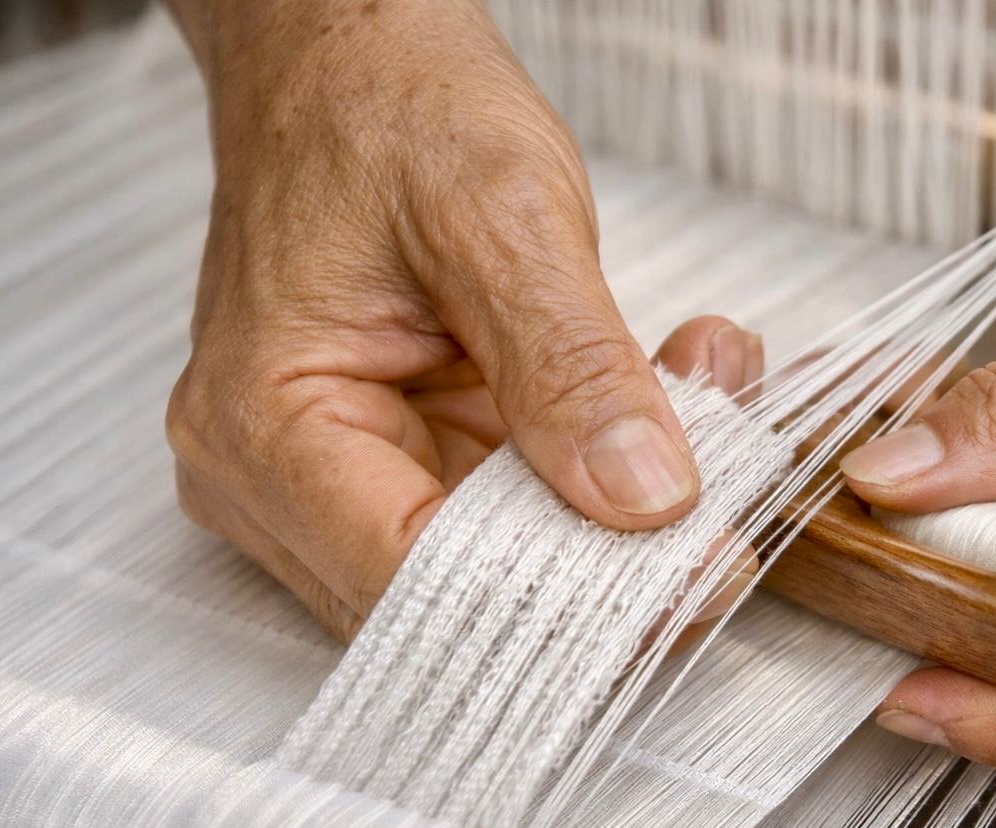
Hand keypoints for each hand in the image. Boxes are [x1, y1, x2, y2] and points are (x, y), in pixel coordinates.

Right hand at [162, 0, 762, 638]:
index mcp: (265, 427)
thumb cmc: (384, 105)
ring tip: (709, 406)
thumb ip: (572, 365)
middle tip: (730, 507)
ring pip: (508, 566)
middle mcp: (282, 479)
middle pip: (460, 600)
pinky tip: (674, 394)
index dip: (564, 599)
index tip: (694, 568)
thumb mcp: (499, 216)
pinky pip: (521, 511)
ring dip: (625, 509)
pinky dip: (607, 467)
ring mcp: (345, 479)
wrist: (352, 59)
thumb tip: (643, 500)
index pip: (413, 584)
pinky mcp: (410, 460)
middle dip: (612, 559)